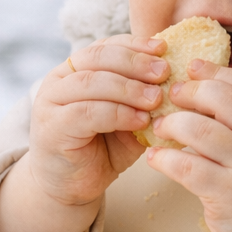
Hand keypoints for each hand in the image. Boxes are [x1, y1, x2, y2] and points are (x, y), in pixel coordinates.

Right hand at [0, 35, 168, 231]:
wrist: (72, 187)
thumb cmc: (103, 149)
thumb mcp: (130, 119)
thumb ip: (145, 99)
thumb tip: (180, 82)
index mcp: (76, 69)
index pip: (106, 45)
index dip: (135, 45)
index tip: (164, 49)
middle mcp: (59, 80)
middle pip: (98, 57)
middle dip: (136, 62)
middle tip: (165, 72)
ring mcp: (51, 102)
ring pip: (92, 82)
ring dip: (129, 88)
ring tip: (157, 99)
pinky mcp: (52, 127)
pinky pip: (88, 112)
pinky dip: (118, 113)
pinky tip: (140, 120)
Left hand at [145, 60, 231, 231]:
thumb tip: (208, 92)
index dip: (217, 73)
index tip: (193, 67)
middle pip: (225, 100)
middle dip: (191, 92)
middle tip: (171, 95)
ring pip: (201, 131)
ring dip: (173, 124)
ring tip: (159, 127)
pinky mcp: (227, 195)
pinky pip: (187, 167)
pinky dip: (164, 159)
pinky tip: (154, 159)